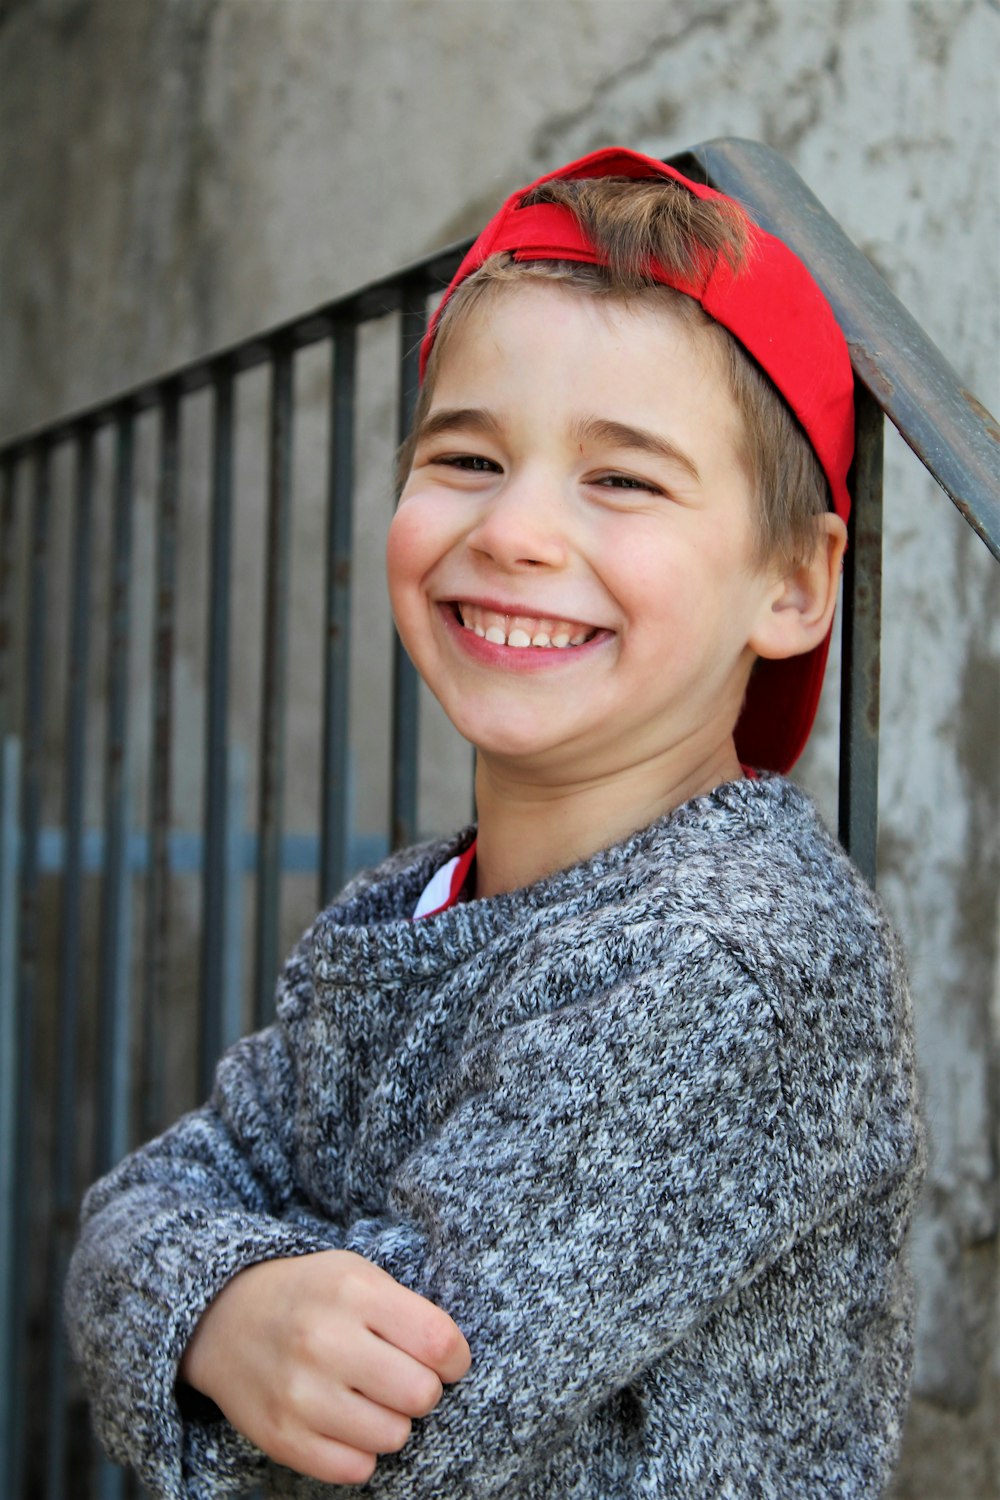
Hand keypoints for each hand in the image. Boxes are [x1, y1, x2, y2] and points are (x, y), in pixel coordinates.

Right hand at [179, 1249, 470, 1485]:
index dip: (455, 1358)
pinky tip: (346, 1421)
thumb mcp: (356, 1274)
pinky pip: (354, 1469)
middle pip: (421, 1394)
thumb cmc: (309, 1294)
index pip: (437, 1341)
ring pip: (393, 1436)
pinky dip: (360, 1451)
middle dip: (423, 1390)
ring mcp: (300, 1393)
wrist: (222, 1317)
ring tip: (370, 1397)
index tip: (446, 1360)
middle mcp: (325, 1341)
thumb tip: (452, 1361)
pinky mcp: (281, 1437)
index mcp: (352, 1292)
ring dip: (392, 1421)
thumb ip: (405, 1310)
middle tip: (402, 1377)